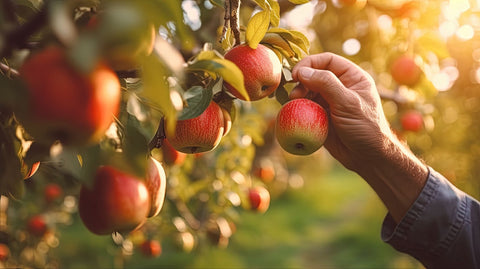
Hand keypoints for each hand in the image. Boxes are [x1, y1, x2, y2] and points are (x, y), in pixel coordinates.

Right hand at [291, 52, 391, 170]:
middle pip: (314, 75)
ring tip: (294, 104)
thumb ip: (326, 84)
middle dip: (301, 82)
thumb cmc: (365, 128)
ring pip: (307, 92)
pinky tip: (293, 113)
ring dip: (298, 96)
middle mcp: (340, 87)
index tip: (296, 73)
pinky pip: (306, 108)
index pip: (327, 61)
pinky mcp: (321, 117)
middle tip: (295, 94)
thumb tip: (302, 71)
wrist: (368, 158)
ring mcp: (330, 102)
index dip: (310, 63)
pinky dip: (298, 108)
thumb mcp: (347, 103)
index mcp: (352, 77)